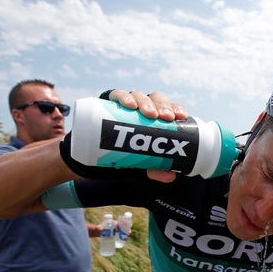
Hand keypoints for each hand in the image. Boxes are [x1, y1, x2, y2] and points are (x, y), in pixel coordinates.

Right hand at [62, 89, 190, 182]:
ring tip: (150, 114)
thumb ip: (154, 169)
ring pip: (139, 95)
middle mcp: (142, 107)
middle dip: (163, 106)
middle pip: (156, 99)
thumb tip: (171, 176)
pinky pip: (117, 95)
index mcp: (154, 117)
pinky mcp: (109, 103)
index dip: (176, 108)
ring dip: (146, 102)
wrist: (91, 155)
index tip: (181, 117)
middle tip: (165, 118)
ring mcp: (126, 104)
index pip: (169, 108)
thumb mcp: (140, 164)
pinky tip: (130, 105)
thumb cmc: (122, 155)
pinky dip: (124, 97)